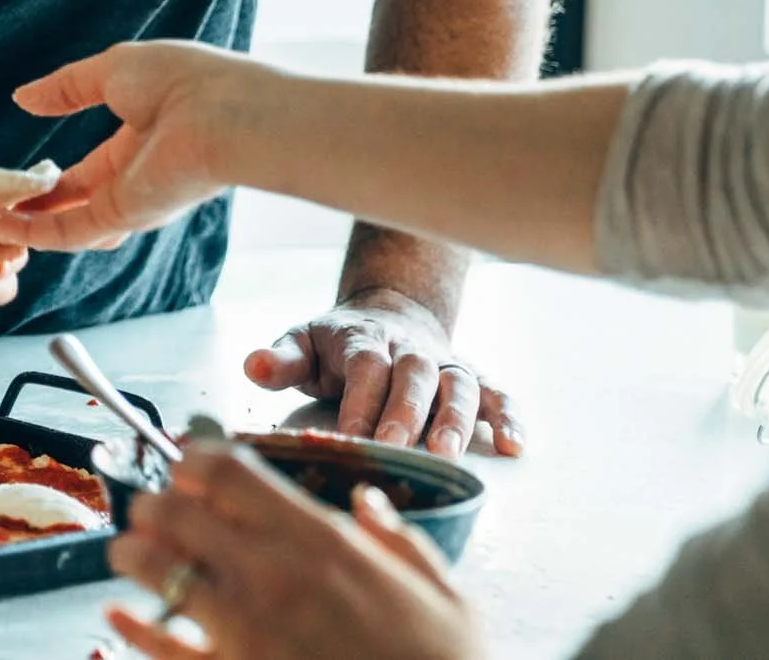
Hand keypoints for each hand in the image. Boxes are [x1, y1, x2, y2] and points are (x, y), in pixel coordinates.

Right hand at [0, 41, 263, 253]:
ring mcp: (129, 200)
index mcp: (137, 139)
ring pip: (67, 224)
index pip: (86, 169)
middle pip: (74, 201)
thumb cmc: (181, 80)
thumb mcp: (111, 70)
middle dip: (33, 208)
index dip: (50, 178)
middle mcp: (133, 177)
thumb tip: (22, 96)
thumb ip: (65, 88)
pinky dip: (33, 233)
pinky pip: (71, 232)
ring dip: (26, 227)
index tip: (13, 179)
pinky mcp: (125, 215)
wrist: (222, 111)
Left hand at [105, 441, 485, 659]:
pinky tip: (117, 614)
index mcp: (324, 541)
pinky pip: (166, 647)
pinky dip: (133, 628)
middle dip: (154, 503)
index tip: (186, 465)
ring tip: (131, 554)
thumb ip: (399, 538)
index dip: (195, 460)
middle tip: (149, 509)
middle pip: (180, 511)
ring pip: (159, 570)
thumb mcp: (445, 592)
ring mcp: (249, 629)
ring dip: (136, 556)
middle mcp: (276, 574)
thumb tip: (368, 502)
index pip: (232, 471)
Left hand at [248, 290, 521, 456]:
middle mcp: (410, 350)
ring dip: (457, 418)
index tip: (350, 436)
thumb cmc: (336, 346)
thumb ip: (281, 359)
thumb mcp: (302, 344)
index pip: (365, 368)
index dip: (360, 400)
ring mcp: (445, 362)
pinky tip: (515, 446)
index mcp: (364, 341)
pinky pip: (497, 394)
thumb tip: (253, 366)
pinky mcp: (471, 378)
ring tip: (450, 453)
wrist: (387, 315)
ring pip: (459, 385)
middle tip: (397, 447)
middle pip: (414, 376)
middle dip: (406, 412)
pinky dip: (510, 416)